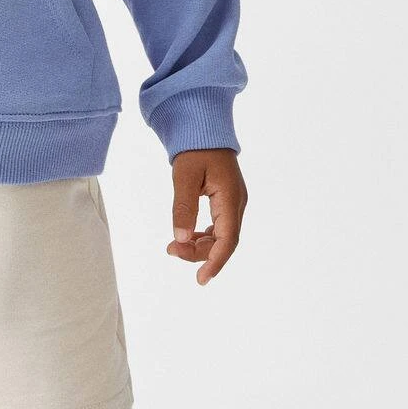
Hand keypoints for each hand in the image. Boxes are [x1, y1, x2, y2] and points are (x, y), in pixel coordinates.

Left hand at [167, 149, 246, 284]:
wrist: (204, 129)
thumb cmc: (195, 149)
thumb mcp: (184, 176)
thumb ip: (183, 207)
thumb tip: (181, 238)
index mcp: (230, 198)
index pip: (227, 240)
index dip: (215, 262)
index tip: (201, 279)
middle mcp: (236, 203)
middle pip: (224, 241)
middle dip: (199, 253)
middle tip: (170, 250)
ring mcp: (233, 203)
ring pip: (221, 236)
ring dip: (200, 246)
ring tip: (173, 247)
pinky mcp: (225, 201)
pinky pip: (218, 227)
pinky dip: (203, 236)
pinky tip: (187, 237)